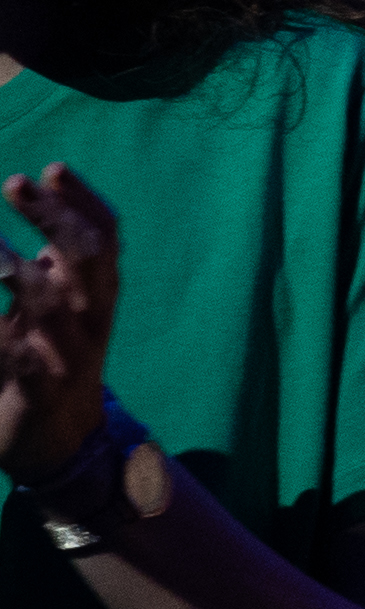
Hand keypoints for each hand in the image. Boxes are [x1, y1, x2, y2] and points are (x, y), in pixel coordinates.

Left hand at [0, 165, 125, 485]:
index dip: (82, 199)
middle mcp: (90, 318)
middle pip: (87, 256)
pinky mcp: (37, 389)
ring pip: (53, 303)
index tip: (52, 168)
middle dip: (54, 216)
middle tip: (16, 182)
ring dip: (18, 270)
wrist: (57, 441)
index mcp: (96, 294)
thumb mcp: (56, 304)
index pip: (104, 235)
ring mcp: (67, 353)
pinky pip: (19, 358)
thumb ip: (51, 263)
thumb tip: (38, 195)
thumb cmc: (49, 357)